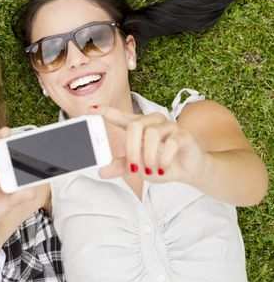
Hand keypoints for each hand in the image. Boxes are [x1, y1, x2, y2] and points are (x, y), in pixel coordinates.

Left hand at [90, 105, 206, 183]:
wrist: (188, 170)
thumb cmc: (160, 163)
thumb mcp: (137, 167)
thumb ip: (120, 166)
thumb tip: (102, 171)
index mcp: (138, 126)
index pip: (120, 116)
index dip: (107, 112)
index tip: (92, 109)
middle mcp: (152, 122)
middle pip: (134, 126)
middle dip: (132, 150)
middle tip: (135, 168)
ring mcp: (168, 126)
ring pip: (151, 134)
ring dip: (148, 156)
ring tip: (150, 170)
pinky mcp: (183, 134)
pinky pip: (171, 142)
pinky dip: (164, 159)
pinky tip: (163, 167)